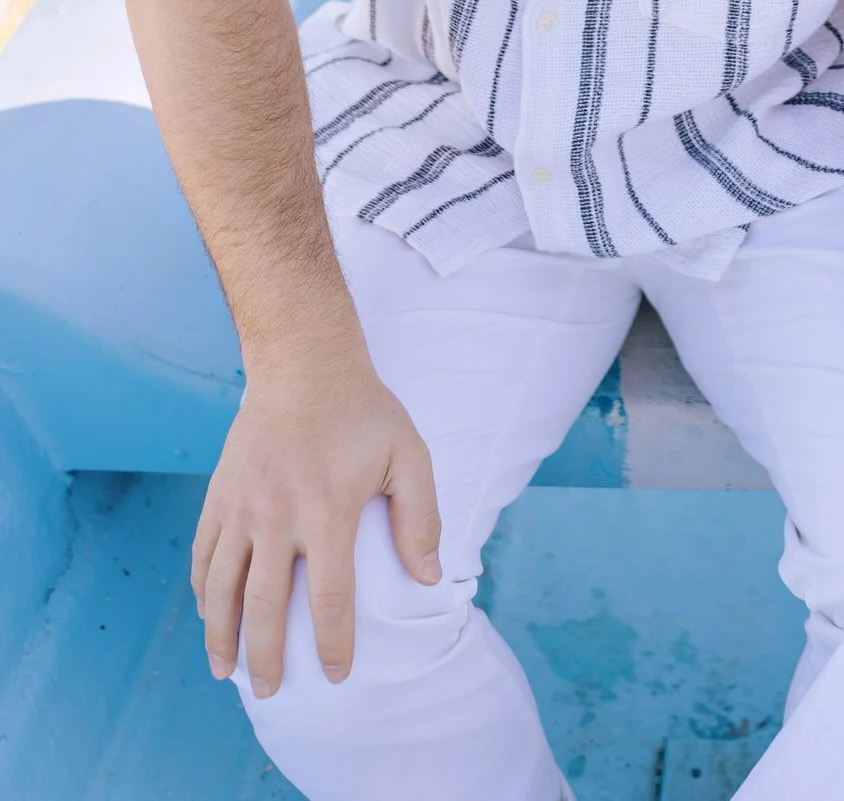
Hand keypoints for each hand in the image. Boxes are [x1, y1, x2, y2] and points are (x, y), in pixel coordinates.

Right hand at [193, 342, 441, 696]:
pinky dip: (203, 593)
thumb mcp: (408, 454)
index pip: (330, 599)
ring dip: (221, 637)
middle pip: (265, 608)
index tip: (335, 675)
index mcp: (327, 512)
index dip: (333, 645)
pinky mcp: (219, 495)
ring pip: (221, 589)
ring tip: (228, 671)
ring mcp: (241, 508)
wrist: (303, 362)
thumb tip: (428, 578)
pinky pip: (203, 556)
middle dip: (267, 658)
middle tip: (271, 691)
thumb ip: (421, 518)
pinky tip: (210, 616)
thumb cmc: (362, 411)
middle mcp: (277, 517)